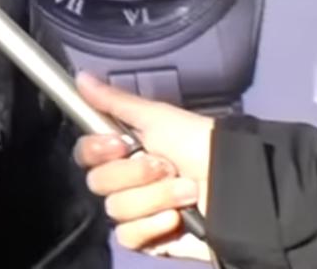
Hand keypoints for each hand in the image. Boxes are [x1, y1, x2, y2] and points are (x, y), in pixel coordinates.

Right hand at [74, 71, 217, 261]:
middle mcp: (125, 182)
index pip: (86, 154)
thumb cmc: (198, 143)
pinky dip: (152, 226)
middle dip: (135, 175)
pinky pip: (129, 237)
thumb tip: (79, 76)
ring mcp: (137, 211)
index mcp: (123, 152)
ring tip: (187, 191)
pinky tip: (177, 218)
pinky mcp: (149, 239)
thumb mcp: (158, 117)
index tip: (121, 144)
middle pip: (99, 183)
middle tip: (166, 167)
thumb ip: (115, 101)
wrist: (237, 182)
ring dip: (155, 198)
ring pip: (116, 210)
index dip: (97, 150)